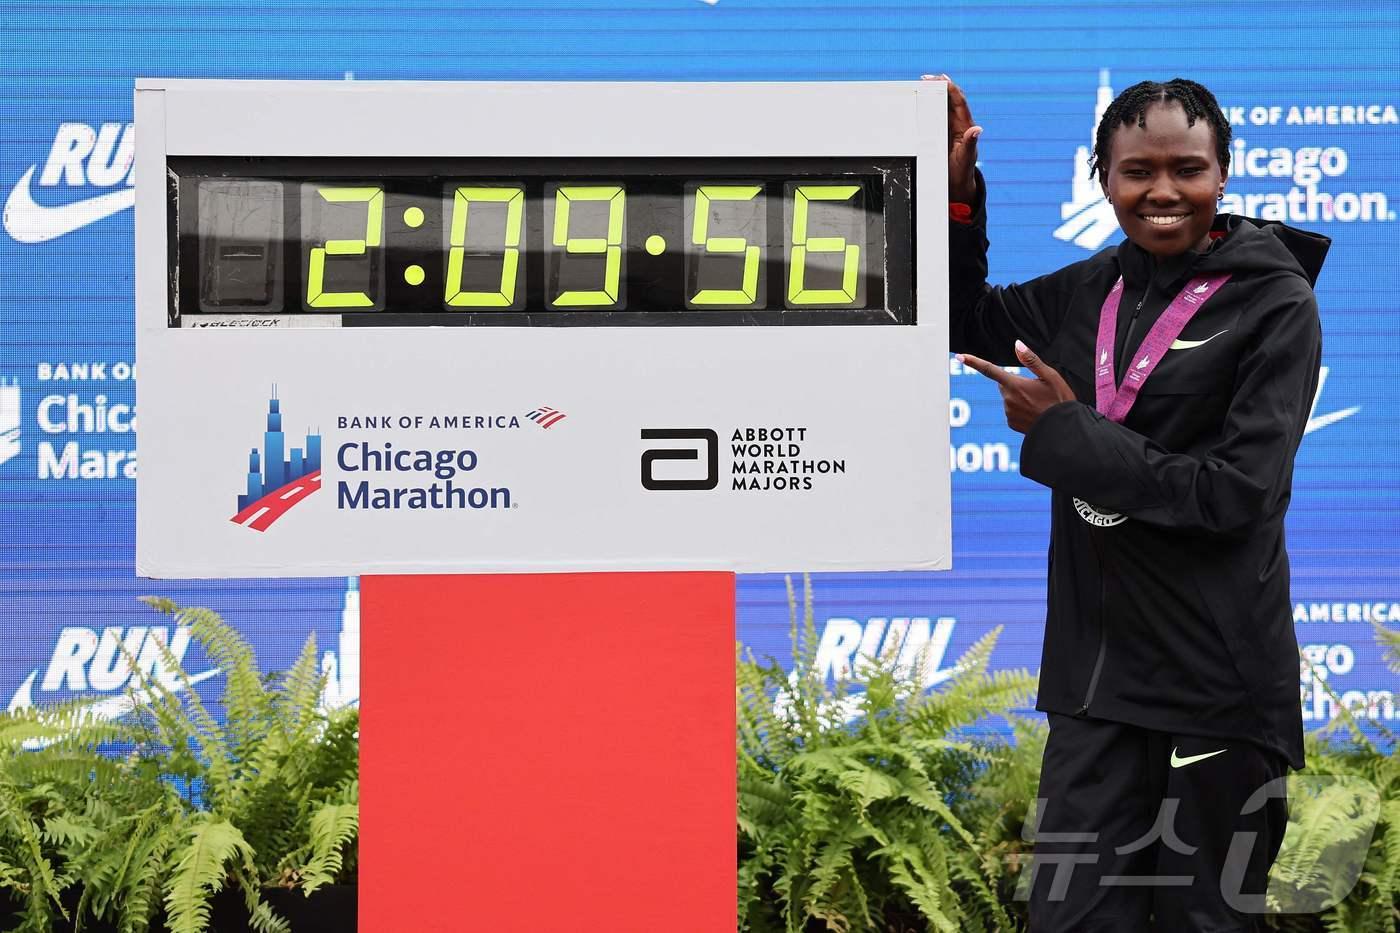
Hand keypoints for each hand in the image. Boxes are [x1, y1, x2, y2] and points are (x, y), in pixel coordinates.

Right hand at [922, 74, 981, 202]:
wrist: (955, 184)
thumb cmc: (962, 172)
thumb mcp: (965, 159)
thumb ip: (971, 144)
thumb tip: (978, 129)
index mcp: (966, 127)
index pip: (960, 103)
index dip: (952, 89)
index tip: (942, 79)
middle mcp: (958, 124)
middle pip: (950, 99)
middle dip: (940, 86)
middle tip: (926, 78)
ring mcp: (948, 127)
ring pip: (941, 105)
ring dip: (932, 93)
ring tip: (921, 83)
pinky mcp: (939, 132)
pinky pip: (933, 115)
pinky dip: (927, 105)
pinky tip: (918, 99)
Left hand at [957, 341, 1075, 433]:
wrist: (1063, 429)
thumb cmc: (1060, 401)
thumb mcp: (1051, 376)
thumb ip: (1031, 360)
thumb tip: (1017, 344)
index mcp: (1015, 385)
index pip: (990, 370)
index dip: (974, 362)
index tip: (960, 357)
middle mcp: (1008, 399)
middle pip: (1004, 384)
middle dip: (1015, 383)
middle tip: (1036, 390)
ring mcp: (1008, 412)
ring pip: (1009, 398)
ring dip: (1020, 398)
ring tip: (1039, 404)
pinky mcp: (1011, 423)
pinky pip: (1012, 411)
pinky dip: (1021, 409)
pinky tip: (1035, 413)